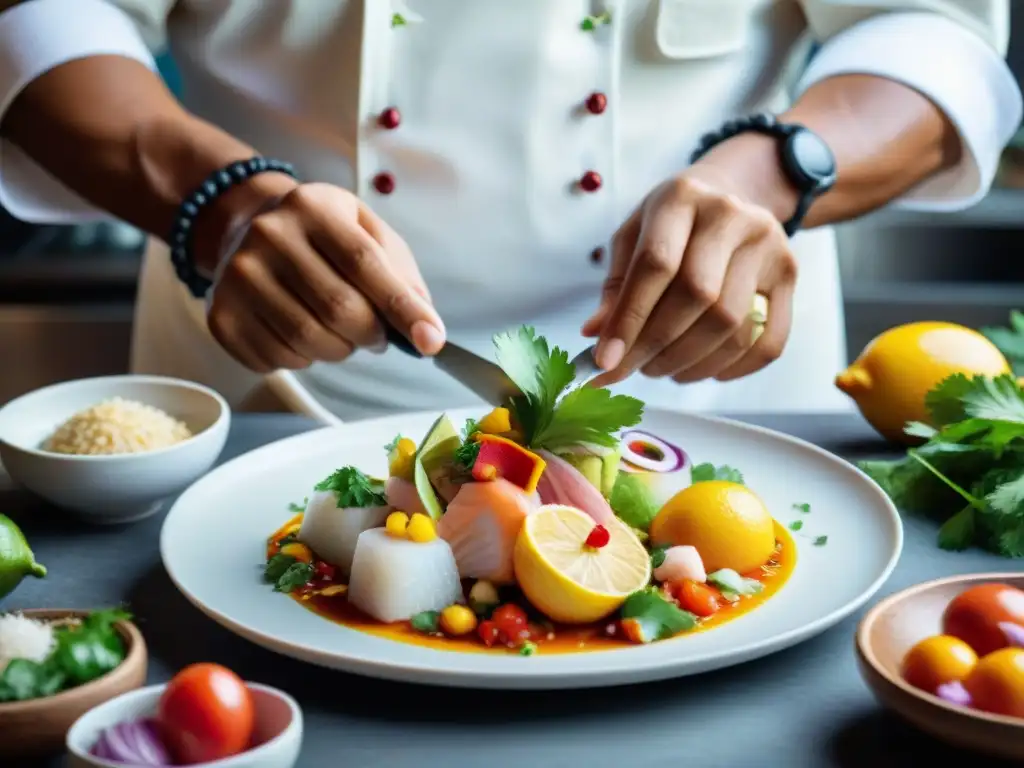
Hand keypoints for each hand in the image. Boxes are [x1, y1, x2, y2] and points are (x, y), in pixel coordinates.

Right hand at [206, 182, 444, 372]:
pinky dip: (305, 359)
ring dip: (341, 350)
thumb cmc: (322, 235)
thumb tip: (424, 327)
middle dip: (373, 335)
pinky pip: (279, 359)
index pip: (365, 264)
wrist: (247, 226)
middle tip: (379, 335)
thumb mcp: (366, 231)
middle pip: (339, 309)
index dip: (403, 308)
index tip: (432, 340)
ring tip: (342, 333)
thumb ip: (401, 273)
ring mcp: (239, 277)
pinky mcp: (221, 316)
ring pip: (309, 341)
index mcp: (312, 207)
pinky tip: (304, 335)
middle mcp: (269, 236)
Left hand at [583, 159, 797, 387]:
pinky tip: (704, 371)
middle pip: (698, 297)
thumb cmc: (671, 225)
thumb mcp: (633, 238)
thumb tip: (596, 337)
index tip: (605, 361)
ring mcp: (767, 244)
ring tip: (663, 368)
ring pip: (731, 324)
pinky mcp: (788, 274)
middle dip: (658, 347)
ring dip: (690, 362)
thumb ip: (616, 287)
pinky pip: (768, 341)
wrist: (728, 196)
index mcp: (680, 199)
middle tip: (635, 369)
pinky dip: (734, 369)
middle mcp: (730, 216)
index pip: (655, 265)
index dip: (629, 320)